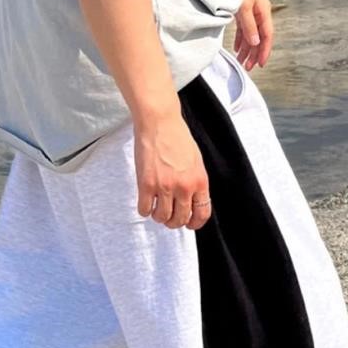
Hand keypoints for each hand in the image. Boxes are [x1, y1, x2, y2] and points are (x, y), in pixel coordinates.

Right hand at [134, 110, 210, 229]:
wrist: (159, 123)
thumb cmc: (177, 138)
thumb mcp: (196, 162)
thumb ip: (195, 182)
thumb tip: (191, 202)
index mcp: (200, 181)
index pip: (202, 213)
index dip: (195, 224)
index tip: (189, 224)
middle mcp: (184, 187)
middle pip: (180, 219)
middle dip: (173, 222)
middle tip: (168, 216)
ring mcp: (165, 187)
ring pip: (162, 217)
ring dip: (158, 217)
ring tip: (156, 208)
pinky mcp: (147, 184)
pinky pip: (145, 210)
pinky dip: (144, 210)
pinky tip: (145, 202)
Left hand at [234, 0, 273, 71]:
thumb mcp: (243, 7)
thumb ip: (249, 25)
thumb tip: (255, 43)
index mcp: (263, 10)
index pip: (266, 36)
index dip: (264, 51)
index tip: (260, 64)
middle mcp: (259, 12)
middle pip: (259, 37)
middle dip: (254, 53)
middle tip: (248, 67)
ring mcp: (250, 11)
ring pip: (250, 34)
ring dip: (246, 48)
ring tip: (241, 61)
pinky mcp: (241, 10)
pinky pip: (243, 28)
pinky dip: (240, 39)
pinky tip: (237, 48)